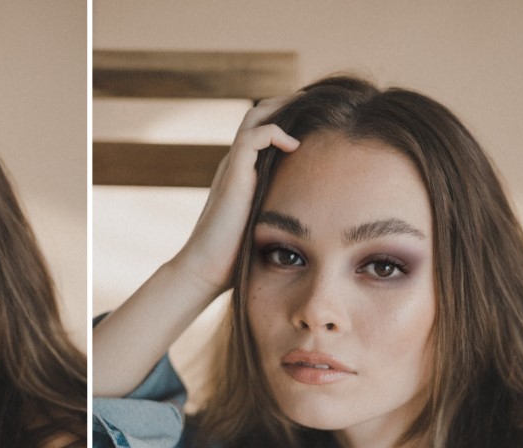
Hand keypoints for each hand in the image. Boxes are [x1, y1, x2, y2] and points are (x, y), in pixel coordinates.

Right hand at [173, 98, 299, 294]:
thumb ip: (281, 213)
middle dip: (288, 103)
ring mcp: (232, 166)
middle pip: (259, 113)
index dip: (288, 118)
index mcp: (242, 172)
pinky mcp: (233, 174)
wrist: (205, 269)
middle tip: (317, 103)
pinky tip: (295, 146)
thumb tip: (313, 224)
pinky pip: (253, 137)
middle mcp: (235, 163)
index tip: (316, 119)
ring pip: (255, 116)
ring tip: (309, 108)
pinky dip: (275, 132)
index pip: (263, 129)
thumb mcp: (264, 226)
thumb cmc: (234, 256)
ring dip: (283, 108)